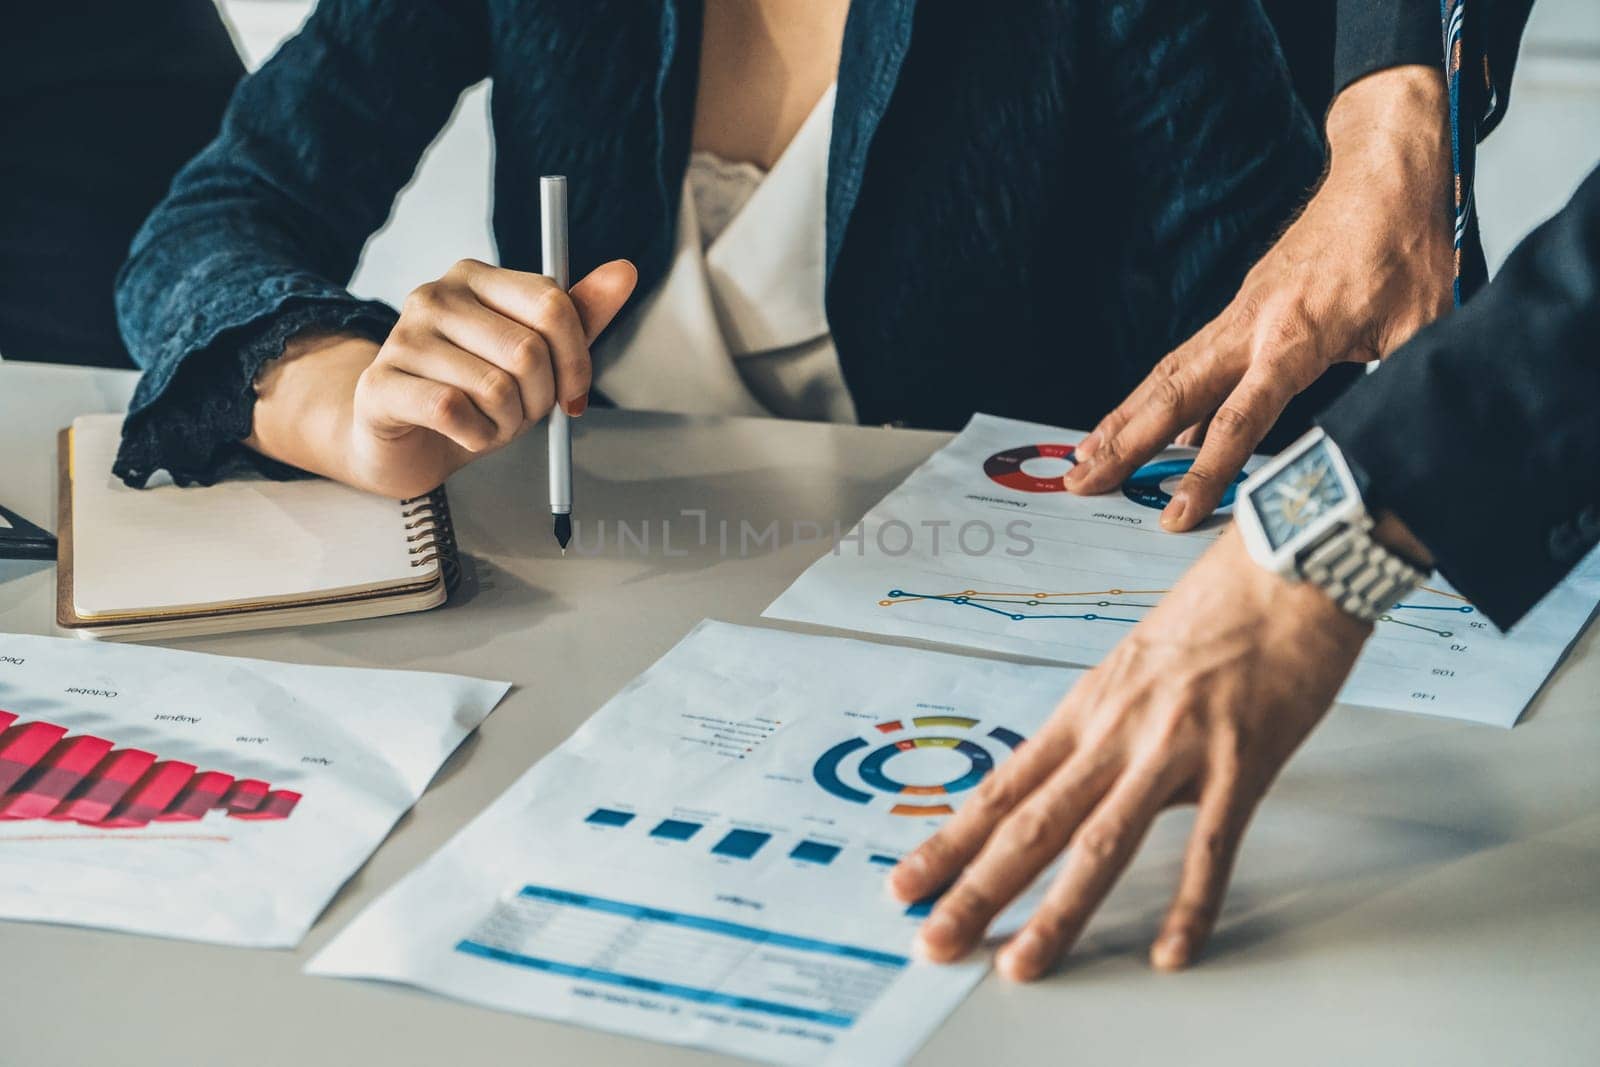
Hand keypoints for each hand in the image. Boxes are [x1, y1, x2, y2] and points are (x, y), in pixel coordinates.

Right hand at [249, 258, 636, 497]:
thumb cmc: (474, 393)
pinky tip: (465, 435)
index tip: (573, 393)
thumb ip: (578, 316)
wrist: (406, 440)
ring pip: (495, 387)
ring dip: (507, 423)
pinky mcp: (381, 383)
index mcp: (476, 278)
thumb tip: (624, 271)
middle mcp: (435, 296)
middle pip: (528, 351)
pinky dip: (475, 437)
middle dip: (540, 399)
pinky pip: (454, 411)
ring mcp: (403, 337)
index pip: (551, 304)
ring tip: (490, 424)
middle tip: (523, 413)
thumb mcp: (534, 355)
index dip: (575, 359)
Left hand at [888, 528, 1370, 977]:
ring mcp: (1175, 748)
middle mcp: (1114, 732)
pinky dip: (1188, 903)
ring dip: (1058, 910)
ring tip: (1020, 965)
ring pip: (1102, 842)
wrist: (1286, 566)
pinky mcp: (1242, 761)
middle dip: (976, 889)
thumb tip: (1063, 782)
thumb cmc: (1214, 612)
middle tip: (933, 942)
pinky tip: (1169, 951)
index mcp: (1084, 711)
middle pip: (1032, 824)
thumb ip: (1099, 731)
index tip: (905, 886)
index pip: (1002, 790)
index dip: (949, 843)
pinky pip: (1210, 845)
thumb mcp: (1132, 669)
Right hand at [1064, 65, 1452, 529]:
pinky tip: (1138, 429)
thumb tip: (1394, 445)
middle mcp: (1251, 327)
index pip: (1238, 419)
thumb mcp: (1422, 324)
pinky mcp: (1238, 309)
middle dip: (1123, 443)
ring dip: (1120, 420)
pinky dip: (1152, 398)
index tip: (1176, 513)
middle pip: (1172, 395)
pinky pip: (1184, 361)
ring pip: (1165, 375)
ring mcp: (1238, 315)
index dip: (1206, 472)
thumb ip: (1398, 387)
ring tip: (1081, 459)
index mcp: (1295, 337)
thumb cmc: (1405, 245)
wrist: (1383, 173)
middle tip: (1080, 483)